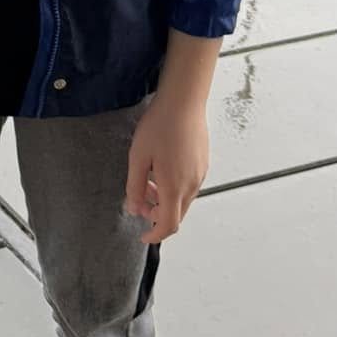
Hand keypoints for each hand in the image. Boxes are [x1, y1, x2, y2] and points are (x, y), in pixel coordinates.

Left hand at [124, 93, 208, 243]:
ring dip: (164, 199)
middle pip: (176, 214)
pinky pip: (188, 186)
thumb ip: (134, 187)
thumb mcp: (137, 157)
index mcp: (174, 187)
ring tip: (146, 179)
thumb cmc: (159, 126)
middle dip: (156, 214)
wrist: (183, 101)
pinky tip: (160, 169)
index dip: (155, 235)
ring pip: (182, 200)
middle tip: (138, 199)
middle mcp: (192, 185)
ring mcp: (200, 174)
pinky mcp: (203, 163)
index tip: (143, 235)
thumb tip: (133, 209)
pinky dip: (173, 188)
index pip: (168, 225)